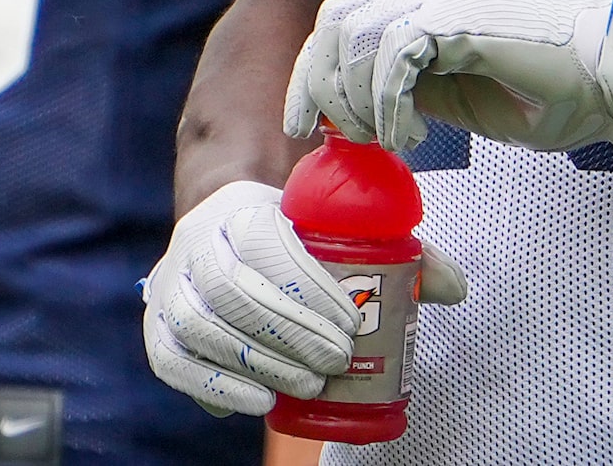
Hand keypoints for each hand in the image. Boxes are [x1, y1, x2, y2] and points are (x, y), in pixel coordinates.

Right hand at [141, 178, 470, 417]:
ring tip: (309, 383)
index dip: (307, 284)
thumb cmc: (290, 236)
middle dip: (289, 330)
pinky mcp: (158, 330)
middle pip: (231, 289)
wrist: (219, 228)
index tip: (352, 318)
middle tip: (338, 359)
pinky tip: (259, 402)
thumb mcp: (332, 228)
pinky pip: (174, 361)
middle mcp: (196, 245)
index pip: (265, 242)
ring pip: (201, 326)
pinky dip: (215, 385)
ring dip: (258, 361)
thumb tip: (454, 287)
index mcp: (240, 211)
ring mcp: (170, 289)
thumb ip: (394, 254)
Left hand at [284, 0, 612, 158]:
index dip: (320, 68)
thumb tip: (376, 111)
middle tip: (317, 131)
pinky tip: (409, 138)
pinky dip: (390, 105)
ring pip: (358, 35)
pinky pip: (397, 59)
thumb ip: (422, 91)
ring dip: (356, 98)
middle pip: (339, 18)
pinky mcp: (463, 17)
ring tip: (380, 140)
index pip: (351, 19)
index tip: (309, 119)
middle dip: (317, 78)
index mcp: (433, 0)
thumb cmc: (562, 88)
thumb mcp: (469, 96)